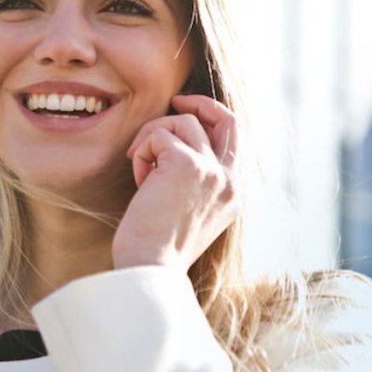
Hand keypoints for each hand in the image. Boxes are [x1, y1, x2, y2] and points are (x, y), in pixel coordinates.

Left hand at [112, 94, 239, 271]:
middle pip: (226, 118)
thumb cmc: (156, 248)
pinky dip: (141, 152)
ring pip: (182, 122)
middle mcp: (229, 180)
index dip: (209, 119)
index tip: (184, 115)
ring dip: (152, 137)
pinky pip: (158, 135)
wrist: (150, 269)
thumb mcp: (187, 213)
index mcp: (232, 194)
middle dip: (199, 103)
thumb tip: (171, 148)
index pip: (233, 139)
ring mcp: (212, 171)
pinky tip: (138, 180)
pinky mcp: (187, 164)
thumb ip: (193, 182)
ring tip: (140, 168)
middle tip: (174, 102)